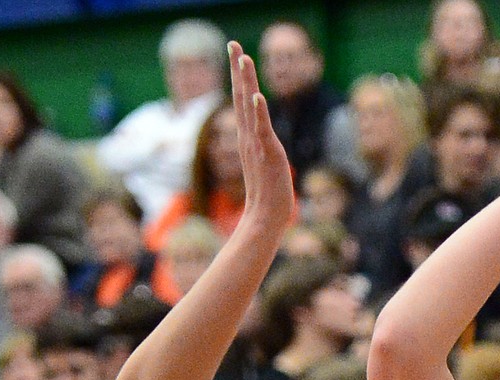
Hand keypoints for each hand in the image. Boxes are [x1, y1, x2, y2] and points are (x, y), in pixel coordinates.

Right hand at [228, 41, 292, 226]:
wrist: (265, 216)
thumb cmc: (267, 193)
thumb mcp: (263, 161)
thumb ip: (260, 145)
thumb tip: (262, 138)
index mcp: (247, 136)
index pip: (241, 99)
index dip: (239, 75)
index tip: (236, 52)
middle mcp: (247, 136)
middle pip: (240, 95)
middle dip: (236, 68)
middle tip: (232, 43)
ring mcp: (256, 143)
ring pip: (249, 106)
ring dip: (246, 81)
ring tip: (243, 58)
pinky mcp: (267, 152)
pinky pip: (261, 128)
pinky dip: (259, 111)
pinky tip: (257, 94)